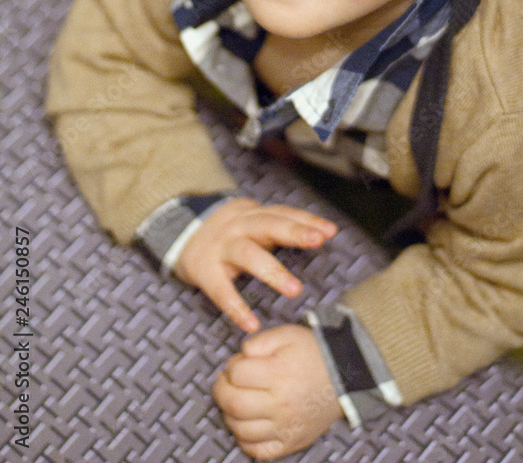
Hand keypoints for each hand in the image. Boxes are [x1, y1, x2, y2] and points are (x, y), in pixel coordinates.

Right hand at [174, 198, 336, 331]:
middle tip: (317, 240)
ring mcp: (220, 246)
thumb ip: (279, 228)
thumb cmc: (229, 235)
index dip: (306, 220)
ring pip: (247, 253)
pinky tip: (252, 323)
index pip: (282, 213)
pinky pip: (220, 290)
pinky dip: (236, 306)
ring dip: (272, 270)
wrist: (179, 234)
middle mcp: (238, 226)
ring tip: (295, 290)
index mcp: (253, 215)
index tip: (330, 231)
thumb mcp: (251, 223)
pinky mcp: (204, 269)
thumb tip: (322, 234)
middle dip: (293, 231)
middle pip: (267, 224)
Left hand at [214, 324, 342, 459]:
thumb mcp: (287, 334)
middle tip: (226, 383)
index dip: (231, 366)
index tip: (237, 364)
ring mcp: (285, 427)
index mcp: (279, 373)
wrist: (343, 376)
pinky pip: (257, 451)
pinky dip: (245, 440)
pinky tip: (247, 423)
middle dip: (221, 391)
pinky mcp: (290, 442)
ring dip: (230, 414)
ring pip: (240, 429)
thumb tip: (239, 357)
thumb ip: (258, 342)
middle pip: (233, 404)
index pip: (237, 374)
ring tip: (237, 401)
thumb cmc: (312, 353)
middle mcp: (281, 403)